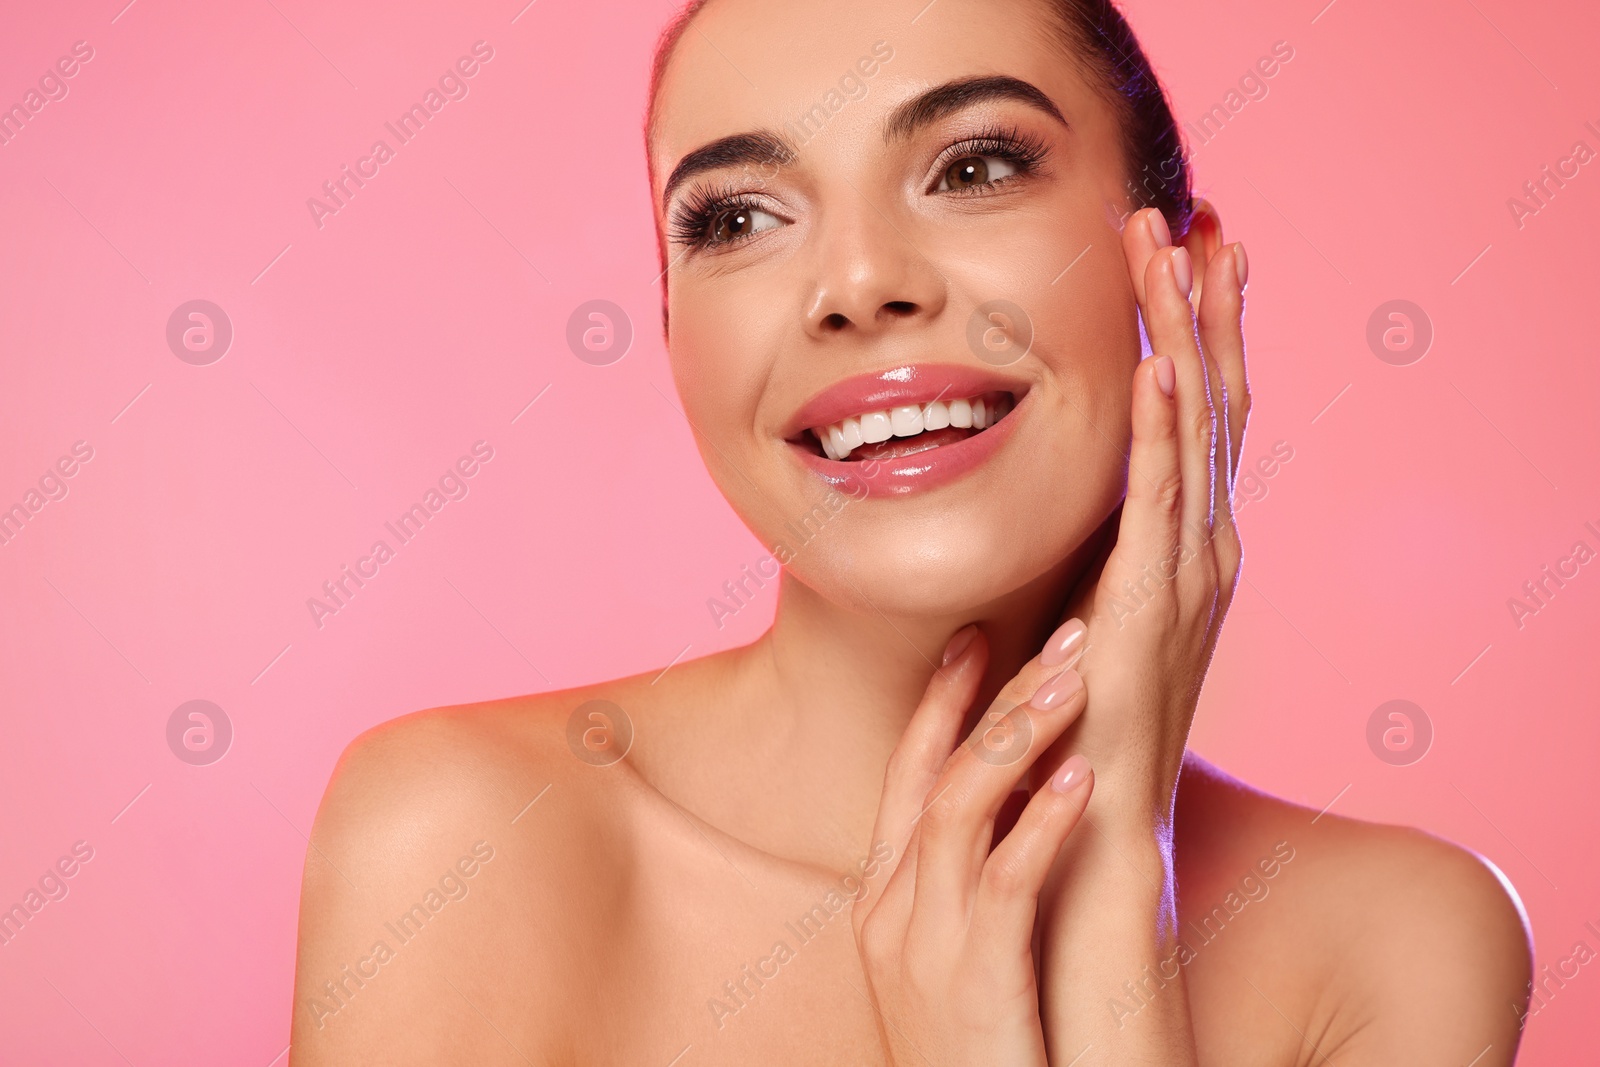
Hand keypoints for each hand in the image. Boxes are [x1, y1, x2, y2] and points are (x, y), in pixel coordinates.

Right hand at [851, 627, 1094, 1065]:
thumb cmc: (983, 1055)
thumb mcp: (956, 957)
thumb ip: (967, 885)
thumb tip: (1011, 811)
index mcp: (884, 897)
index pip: (908, 770)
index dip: (942, 697)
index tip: (982, 632)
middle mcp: (889, 908)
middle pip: (935, 769)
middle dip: (998, 691)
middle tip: (1065, 629)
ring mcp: (920, 946)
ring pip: (960, 806)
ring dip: (1022, 732)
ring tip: (1081, 676)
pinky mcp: (967, 984)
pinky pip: (1002, 884)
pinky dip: (1040, 823)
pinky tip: (1082, 779)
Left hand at [1049, 205, 1250, 827]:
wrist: (1097, 811)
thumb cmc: (1082, 708)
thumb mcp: (1089, 599)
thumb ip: (1091, 540)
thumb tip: (1065, 479)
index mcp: (1189, 538)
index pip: (1206, 409)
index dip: (1203, 325)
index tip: (1193, 249)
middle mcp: (1205, 541)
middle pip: (1217, 394)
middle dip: (1204, 300)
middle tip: (1196, 213)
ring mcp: (1189, 569)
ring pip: (1199, 425)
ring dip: (1185, 331)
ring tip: (1174, 247)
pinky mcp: (1151, 599)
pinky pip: (1160, 496)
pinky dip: (1164, 427)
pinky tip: (1158, 362)